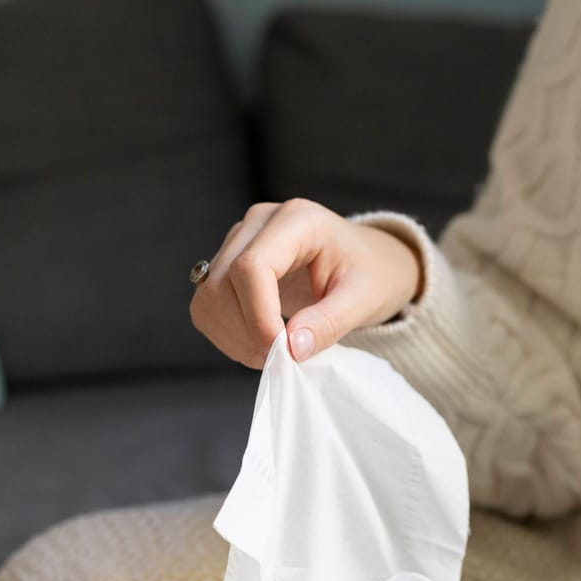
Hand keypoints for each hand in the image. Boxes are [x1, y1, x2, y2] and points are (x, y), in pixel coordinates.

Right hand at [190, 199, 423, 367]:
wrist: (370, 263)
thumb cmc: (372, 274)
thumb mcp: (365, 300)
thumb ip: (329, 322)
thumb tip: (290, 349)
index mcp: (297, 220)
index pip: (252, 266)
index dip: (259, 317)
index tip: (283, 353)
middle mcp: (259, 222)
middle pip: (224, 282)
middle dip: (247, 332)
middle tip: (283, 360)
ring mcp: (239, 241)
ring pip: (209, 296)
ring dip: (234, 337)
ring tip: (274, 354)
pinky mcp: (228, 264)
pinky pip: (208, 305)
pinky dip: (227, 334)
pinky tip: (260, 343)